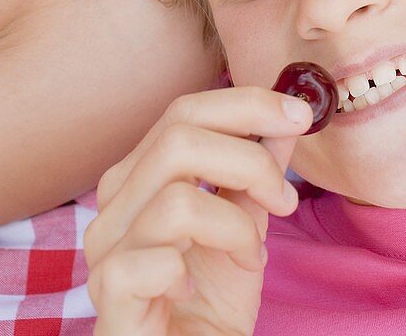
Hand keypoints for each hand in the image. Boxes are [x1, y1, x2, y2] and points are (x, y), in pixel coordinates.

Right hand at [84, 86, 312, 335]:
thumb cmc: (210, 302)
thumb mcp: (246, 224)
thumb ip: (257, 169)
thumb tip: (289, 116)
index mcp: (140, 177)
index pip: (184, 111)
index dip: (246, 104)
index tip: (300, 115)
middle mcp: (114, 206)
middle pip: (178, 138)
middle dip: (250, 160)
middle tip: (285, 199)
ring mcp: (105, 251)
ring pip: (175, 198)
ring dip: (234, 225)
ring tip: (250, 255)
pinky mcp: (109, 295)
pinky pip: (152, 260)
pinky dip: (192, 270)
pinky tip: (197, 291)